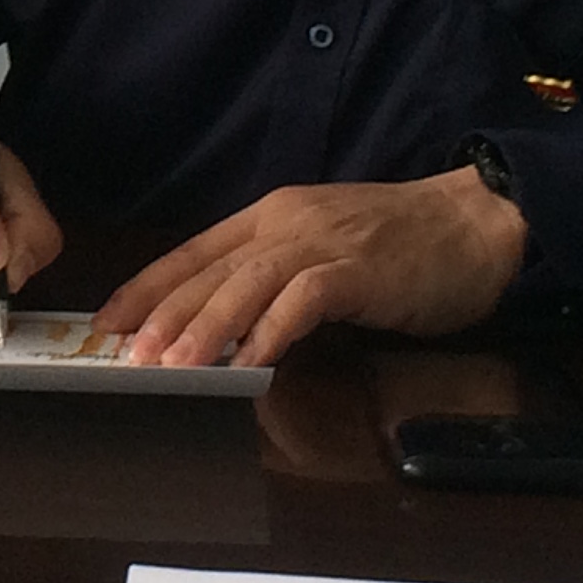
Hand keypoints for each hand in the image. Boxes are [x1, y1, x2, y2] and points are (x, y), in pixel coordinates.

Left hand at [94, 167, 526, 368]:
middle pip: (210, 270)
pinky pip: (306, 300)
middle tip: (124, 356)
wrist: (477, 218)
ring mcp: (323, 244)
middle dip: (162, 314)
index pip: (192, 252)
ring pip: (247, 283)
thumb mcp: (323, 246)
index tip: (106, 321)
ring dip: (205, 326)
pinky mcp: (361, 271)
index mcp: (271, 217)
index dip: (146, 286)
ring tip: (172, 365)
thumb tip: (225, 322)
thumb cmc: (402, 242)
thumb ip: (276, 275)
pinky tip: (252, 363)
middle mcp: (286, 223)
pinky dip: (274, 331)